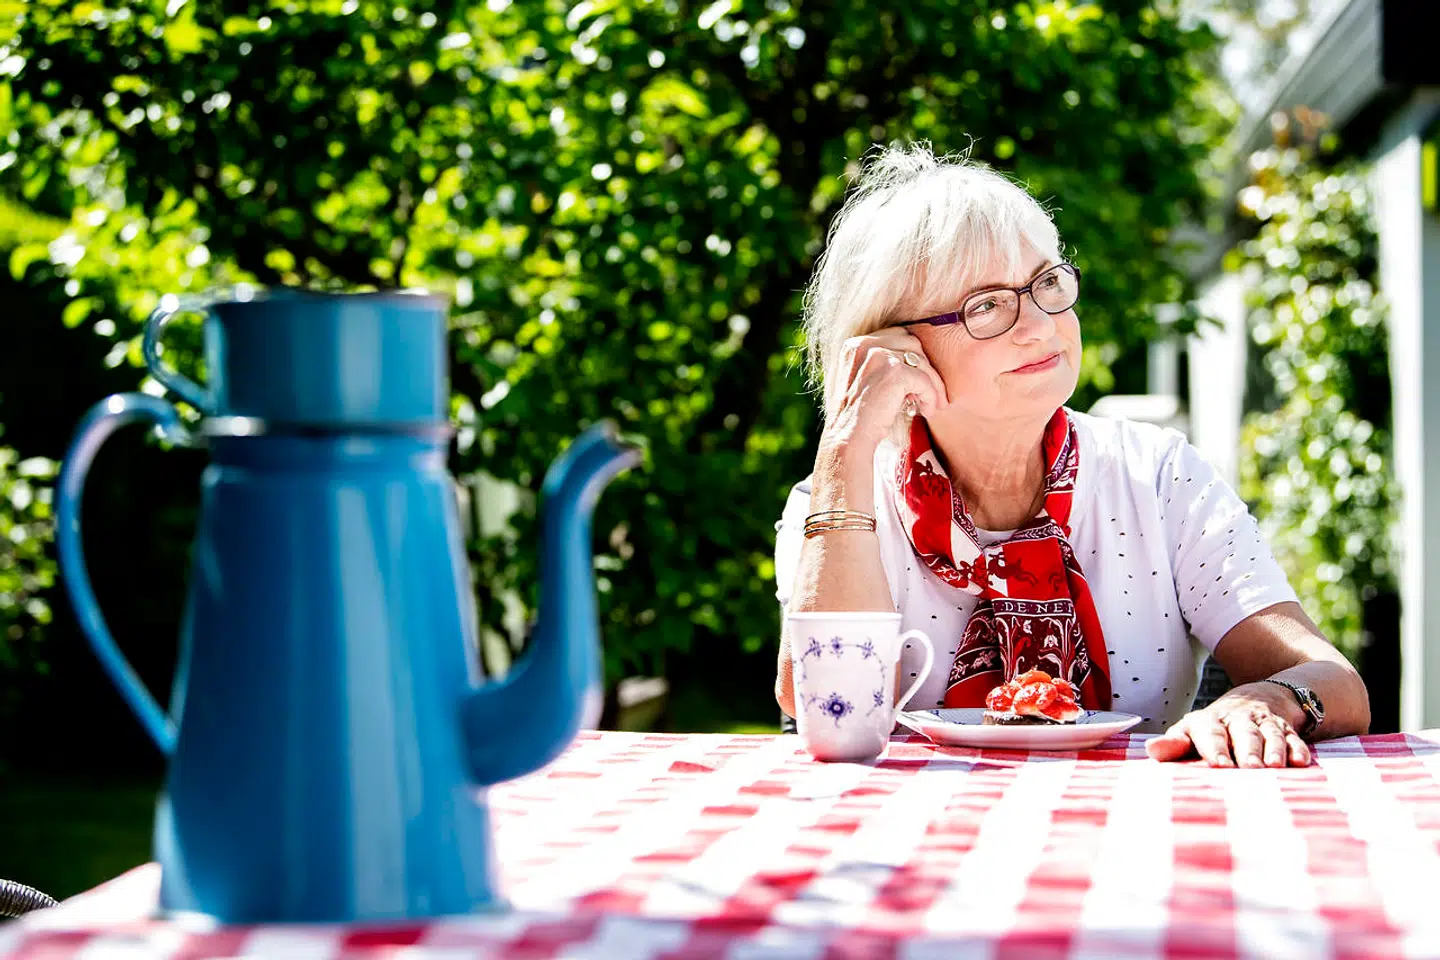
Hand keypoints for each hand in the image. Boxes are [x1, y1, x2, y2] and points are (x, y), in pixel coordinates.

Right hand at [823, 329, 949, 450]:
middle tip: (933, 394)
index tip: (921, 380)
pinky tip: (927, 411)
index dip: (913, 357)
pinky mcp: (894, 372)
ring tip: (932, 405)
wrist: (849, 437)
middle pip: (913, 344)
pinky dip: (930, 396)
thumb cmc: (859, 416)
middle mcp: (865, 344)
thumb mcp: (866, 380)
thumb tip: (919, 359)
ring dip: (933, 384)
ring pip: (922, 361)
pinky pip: (924, 380)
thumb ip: (883, 364)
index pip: (898, 337)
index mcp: (855, 344)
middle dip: (927, 369)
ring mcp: (879, 355)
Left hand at [1145, 684, 1311, 767]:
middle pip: (1243, 733)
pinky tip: (1301, 761)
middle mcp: (1237, 719)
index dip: (1214, 748)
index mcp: (1209, 721)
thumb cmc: (1215, 727)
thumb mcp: (1192, 732)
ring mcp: (1263, 722)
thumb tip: (1151, 750)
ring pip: (1269, 734)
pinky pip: (1293, 737)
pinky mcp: (1286, 728)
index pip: (1210, 732)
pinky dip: (1297, 748)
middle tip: (1250, 768)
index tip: (1218, 765)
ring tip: (1274, 767)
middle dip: (1247, 750)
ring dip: (1273, 750)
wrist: (1257, 698)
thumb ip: (1174, 744)